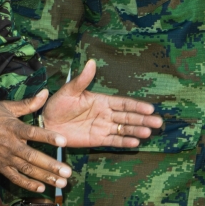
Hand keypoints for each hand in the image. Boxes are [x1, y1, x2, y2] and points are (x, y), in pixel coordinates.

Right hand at [0, 90, 70, 192]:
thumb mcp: (6, 106)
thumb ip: (28, 103)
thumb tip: (45, 92)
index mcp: (13, 128)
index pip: (34, 133)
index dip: (49, 137)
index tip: (64, 141)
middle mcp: (10, 145)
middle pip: (33, 157)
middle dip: (52, 166)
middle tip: (68, 173)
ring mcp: (4, 158)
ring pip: (27, 170)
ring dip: (45, 178)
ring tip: (61, 184)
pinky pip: (14, 177)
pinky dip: (27, 184)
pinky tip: (41, 189)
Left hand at [43, 59, 162, 147]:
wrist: (45, 123)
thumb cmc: (57, 104)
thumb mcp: (69, 90)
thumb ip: (82, 80)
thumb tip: (91, 62)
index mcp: (101, 101)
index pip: (123, 104)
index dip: (137, 106)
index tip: (150, 108)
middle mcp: (105, 114)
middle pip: (128, 117)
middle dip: (143, 120)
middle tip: (159, 122)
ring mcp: (102, 127)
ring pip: (123, 129)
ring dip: (136, 131)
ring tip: (149, 133)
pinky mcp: (96, 140)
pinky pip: (113, 141)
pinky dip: (124, 142)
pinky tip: (135, 143)